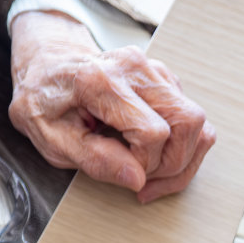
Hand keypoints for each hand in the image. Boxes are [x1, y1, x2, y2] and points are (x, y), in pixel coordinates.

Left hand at [8, 10, 214, 202]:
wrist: (47, 63)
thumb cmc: (44, 101)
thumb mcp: (50, 139)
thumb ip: (94, 160)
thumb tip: (137, 179)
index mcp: (101, 80)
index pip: (154, 132)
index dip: (143, 163)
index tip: (120, 169)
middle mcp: (136, 68)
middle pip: (188, 123)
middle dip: (173, 164)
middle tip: (142, 177)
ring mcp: (156, 71)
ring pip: (199, 124)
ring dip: (182, 158)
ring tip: (151, 171)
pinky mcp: (167, 80)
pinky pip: (194, 121)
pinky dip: (182, 147)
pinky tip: (155, 155)